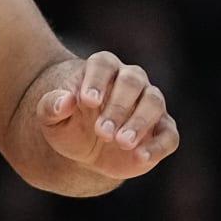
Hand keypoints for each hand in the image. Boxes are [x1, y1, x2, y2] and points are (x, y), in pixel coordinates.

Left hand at [36, 51, 178, 180]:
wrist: (85, 151)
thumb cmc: (68, 125)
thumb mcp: (50, 119)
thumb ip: (52, 106)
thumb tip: (65, 99)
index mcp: (102, 69)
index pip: (103, 64)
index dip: (96, 80)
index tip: (86, 102)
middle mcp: (131, 81)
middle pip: (132, 82)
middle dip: (117, 107)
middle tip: (101, 132)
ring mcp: (150, 104)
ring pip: (154, 103)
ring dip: (139, 122)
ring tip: (121, 143)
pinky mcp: (163, 130)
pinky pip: (170, 135)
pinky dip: (158, 145)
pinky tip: (141, 157)